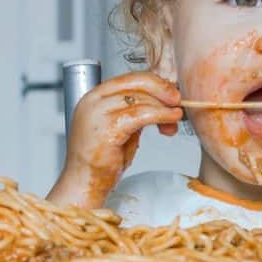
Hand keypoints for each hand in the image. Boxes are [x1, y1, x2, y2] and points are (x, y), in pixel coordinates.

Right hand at [48, 72, 181, 205]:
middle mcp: (93, 101)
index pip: (129, 78)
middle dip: (162, 89)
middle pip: (135, 82)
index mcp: (94, 97)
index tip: (170, 92)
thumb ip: (135, 112)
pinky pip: (141, 115)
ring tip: (176, 116)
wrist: (84, 183)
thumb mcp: (121, 127)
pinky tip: (170, 120)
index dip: (154, 82)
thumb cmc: (101, 160)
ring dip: (164, 106)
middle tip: (177, 99)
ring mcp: (97, 113)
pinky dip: (161, 115)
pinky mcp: (107, 129)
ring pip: (141, 99)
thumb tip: (162, 101)